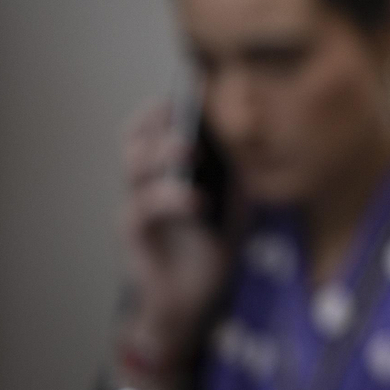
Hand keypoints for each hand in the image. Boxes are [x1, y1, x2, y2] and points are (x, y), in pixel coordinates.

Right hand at [118, 100, 228, 377]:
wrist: (191, 303)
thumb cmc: (210, 248)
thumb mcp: (233, 205)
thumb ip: (236, 174)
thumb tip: (256, 137)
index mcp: (165, 172)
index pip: (151, 129)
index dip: (164, 107)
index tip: (189, 87)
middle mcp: (145, 185)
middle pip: (135, 140)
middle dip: (157, 123)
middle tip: (184, 113)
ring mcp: (136, 209)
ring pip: (134, 168)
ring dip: (161, 153)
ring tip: (190, 150)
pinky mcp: (134, 237)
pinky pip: (143, 209)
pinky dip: (172, 199)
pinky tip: (197, 201)